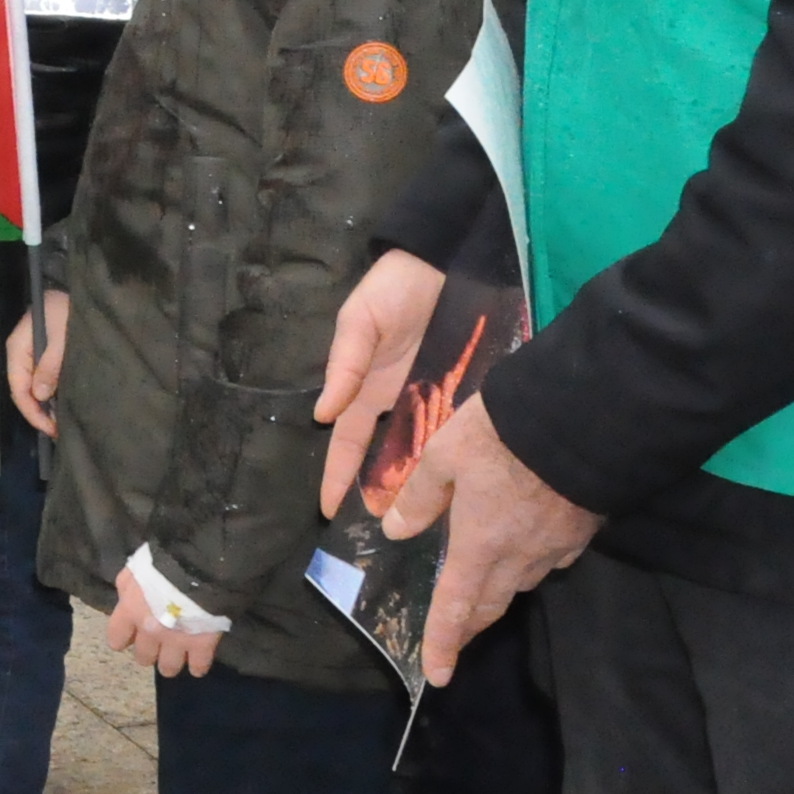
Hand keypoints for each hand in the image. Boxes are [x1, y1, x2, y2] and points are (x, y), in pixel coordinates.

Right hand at [10, 287, 68, 435]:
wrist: (82, 293)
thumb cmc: (68, 311)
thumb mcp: (62, 338)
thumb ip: (50, 366)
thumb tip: (39, 396)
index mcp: (18, 347)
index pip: (18, 386)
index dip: (31, 410)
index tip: (49, 428)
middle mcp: (20, 353)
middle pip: (22, 389)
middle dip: (37, 412)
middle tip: (58, 431)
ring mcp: (31, 354)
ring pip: (31, 386)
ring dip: (43, 405)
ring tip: (60, 422)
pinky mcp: (43, 354)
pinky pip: (40, 379)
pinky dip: (49, 394)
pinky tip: (61, 404)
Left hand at [108, 561, 223, 678]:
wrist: (197, 566)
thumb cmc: (163, 563)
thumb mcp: (135, 570)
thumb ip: (128, 588)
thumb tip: (127, 599)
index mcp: (130, 612)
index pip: (116, 638)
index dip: (123, 639)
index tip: (129, 638)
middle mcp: (149, 632)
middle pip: (143, 657)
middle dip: (149, 653)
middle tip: (157, 646)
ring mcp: (175, 642)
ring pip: (168, 667)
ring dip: (170, 663)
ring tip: (176, 657)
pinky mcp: (201, 646)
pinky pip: (198, 666)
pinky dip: (198, 666)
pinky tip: (198, 664)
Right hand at [316, 248, 447, 514]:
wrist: (450, 259)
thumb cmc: (394, 288)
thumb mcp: (359, 322)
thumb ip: (344, 365)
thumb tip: (323, 414)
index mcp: (368, 390)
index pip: (348, 443)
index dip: (338, 475)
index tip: (329, 510)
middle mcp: (402, 403)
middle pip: (390, 458)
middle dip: (386, 494)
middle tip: (387, 535)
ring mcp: (438, 400)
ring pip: (429, 454)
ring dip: (427, 486)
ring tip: (429, 525)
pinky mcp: (470, 392)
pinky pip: (463, 431)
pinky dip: (461, 457)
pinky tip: (466, 486)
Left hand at [384, 405, 601, 684]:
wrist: (581, 421)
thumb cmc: (501, 435)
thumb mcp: (443, 454)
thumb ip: (419, 496)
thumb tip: (395, 530)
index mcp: (479, 544)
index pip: (456, 607)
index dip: (444, 643)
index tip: (436, 675)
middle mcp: (518, 557)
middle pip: (490, 605)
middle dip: (469, 625)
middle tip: (455, 636)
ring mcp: (554, 548)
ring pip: (520, 583)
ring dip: (497, 590)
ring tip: (482, 586)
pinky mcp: (581, 533)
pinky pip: (550, 561)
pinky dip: (530, 563)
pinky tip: (524, 547)